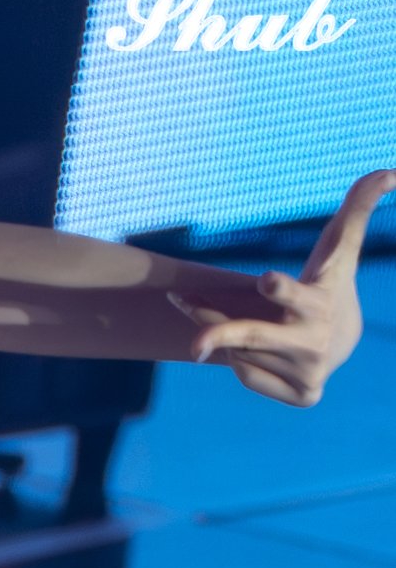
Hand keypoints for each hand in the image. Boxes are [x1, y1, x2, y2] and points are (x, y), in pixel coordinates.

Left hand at [172, 170, 395, 407]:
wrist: (344, 340)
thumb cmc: (331, 283)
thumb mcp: (341, 249)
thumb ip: (357, 207)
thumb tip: (389, 171)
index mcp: (322, 303)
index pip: (297, 296)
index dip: (280, 289)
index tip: (266, 280)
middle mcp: (317, 342)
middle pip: (256, 336)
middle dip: (221, 335)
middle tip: (192, 345)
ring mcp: (310, 372)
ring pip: (245, 354)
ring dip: (226, 336)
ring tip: (230, 322)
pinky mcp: (304, 395)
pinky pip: (251, 377)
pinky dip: (243, 361)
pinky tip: (257, 351)